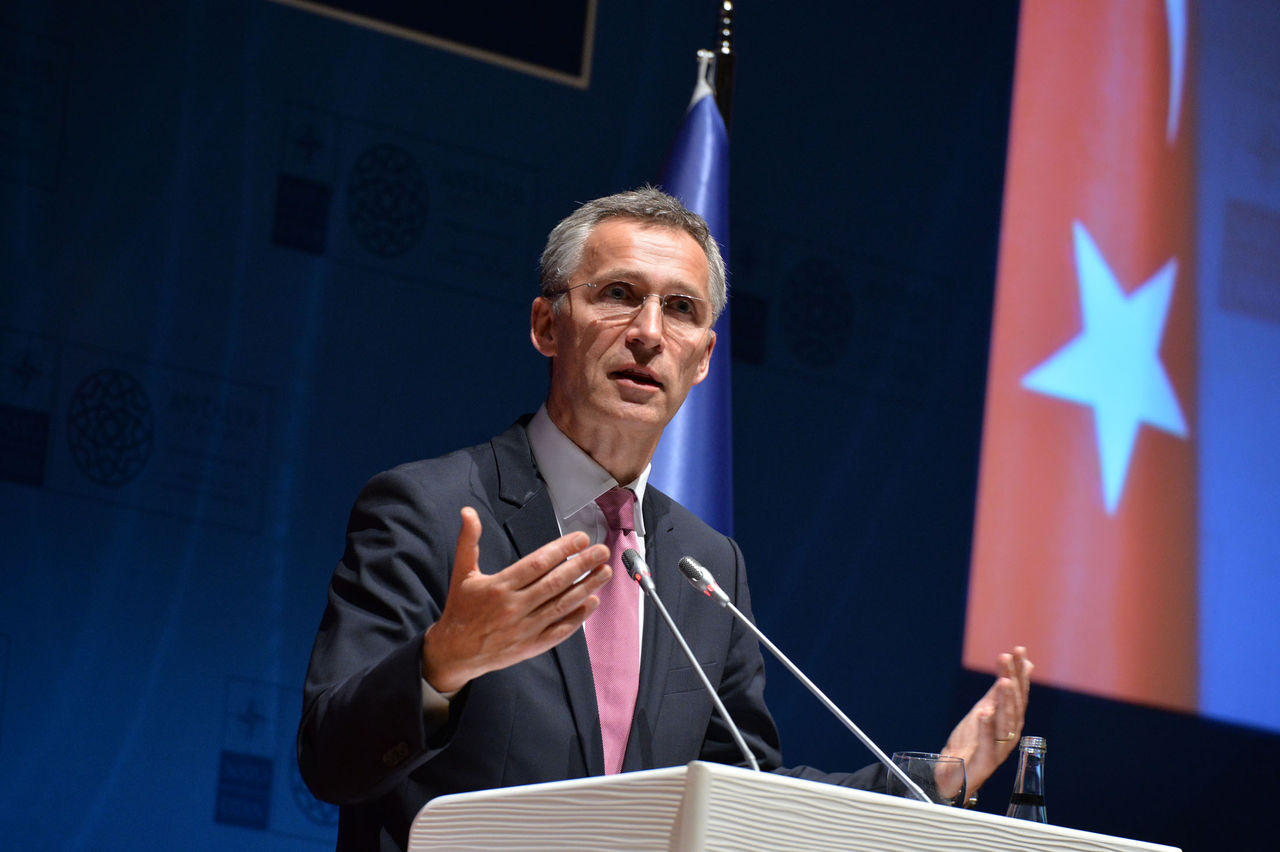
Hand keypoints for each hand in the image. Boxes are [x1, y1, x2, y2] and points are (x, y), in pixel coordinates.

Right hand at [421, 507, 611, 692]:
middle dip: (581, 565)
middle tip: (602, 551)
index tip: (581, 538)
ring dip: (586, 587)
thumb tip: (467, 511)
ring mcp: (525, 628)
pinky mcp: (532, 645)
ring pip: (561, 605)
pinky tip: (592, 602)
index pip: (537, 564)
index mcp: (499, 586)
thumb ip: (468, 541)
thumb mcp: (462, 573)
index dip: (561, 550)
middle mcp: (514, 607)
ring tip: (605, 571)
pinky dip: (578, 617)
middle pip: (555, 583)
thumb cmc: (461, 608)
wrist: (455, 652)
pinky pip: (560, 630)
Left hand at [940, 646, 1032, 794]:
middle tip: (1007, 658)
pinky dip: (987, 727)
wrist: (956, 772)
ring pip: (1005, 722)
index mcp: (1011, 719)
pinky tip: (984, 712)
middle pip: (1014, 704)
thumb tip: (1024, 664)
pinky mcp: (986, 760)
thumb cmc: (974, 740)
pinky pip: (989, 743)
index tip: (1018, 650)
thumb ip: (1002, 689)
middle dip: (1012, 680)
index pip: (1018, 691)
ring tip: (1002, 681)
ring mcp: (1000, 747)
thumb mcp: (986, 707)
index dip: (1019, 671)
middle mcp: (1010, 732)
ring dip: (1004, 701)